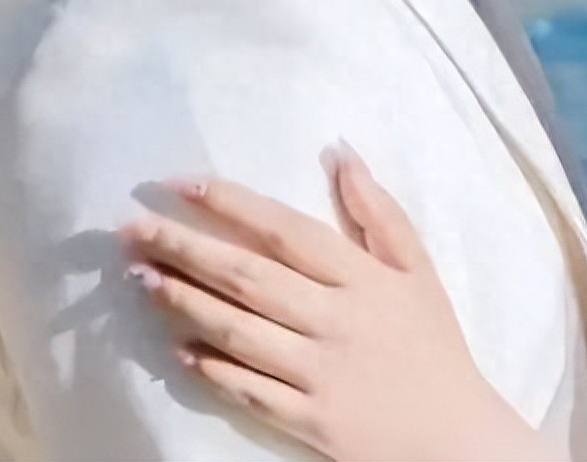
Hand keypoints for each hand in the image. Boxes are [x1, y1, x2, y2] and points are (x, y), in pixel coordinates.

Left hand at [119, 144, 552, 461]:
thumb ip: (378, 210)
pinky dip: (212, 369)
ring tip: (141, 279)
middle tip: (132, 230)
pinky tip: (178, 349)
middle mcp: (336, 319)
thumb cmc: (432, 343)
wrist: (454, 437)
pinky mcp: (308, 420)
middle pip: (249, 276)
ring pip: (239, 330)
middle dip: (187, 248)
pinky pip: (250, 390)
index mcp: (363, 276)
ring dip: (185, 302)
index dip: (232, 204)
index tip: (181, 183)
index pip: (286, 230)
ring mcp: (319, 372)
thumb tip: (339, 152)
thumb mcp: (418, 268)